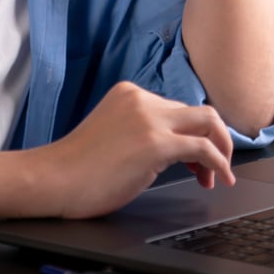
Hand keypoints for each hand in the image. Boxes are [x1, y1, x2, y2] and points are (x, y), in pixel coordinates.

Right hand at [31, 81, 234, 219]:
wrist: (53, 180)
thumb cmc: (78, 168)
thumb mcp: (114, 133)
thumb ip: (142, 130)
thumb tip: (175, 148)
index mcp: (129, 94)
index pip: (177, 108)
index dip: (192, 135)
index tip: (194, 161)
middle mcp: (142, 99)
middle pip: (198, 111)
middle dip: (213, 140)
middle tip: (211, 169)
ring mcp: (149, 119)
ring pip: (208, 122)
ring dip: (221, 148)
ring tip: (217, 175)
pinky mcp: (155, 143)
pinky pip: (203, 148)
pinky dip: (219, 162)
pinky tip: (219, 178)